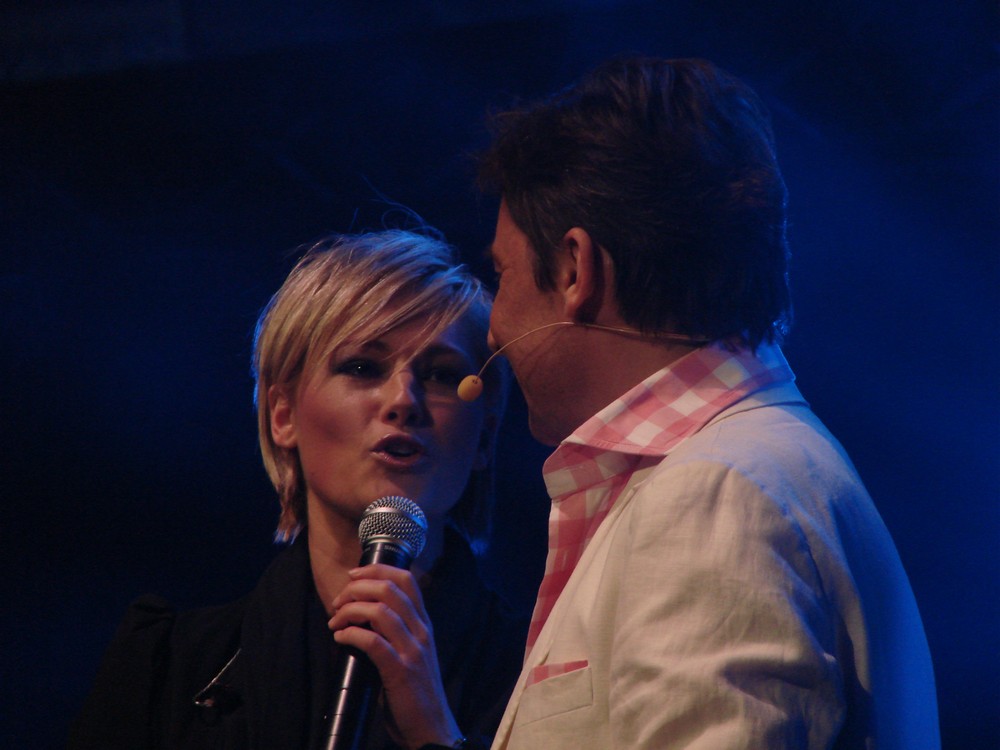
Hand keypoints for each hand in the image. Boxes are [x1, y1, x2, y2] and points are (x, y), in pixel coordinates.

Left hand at [328, 564, 462, 749]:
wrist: (432, 727)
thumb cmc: (416, 692)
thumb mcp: (411, 653)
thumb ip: (394, 633)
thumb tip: (360, 618)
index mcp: (424, 624)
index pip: (406, 580)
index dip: (377, 569)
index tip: (353, 576)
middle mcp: (422, 631)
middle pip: (389, 588)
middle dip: (357, 588)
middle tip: (338, 602)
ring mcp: (413, 650)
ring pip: (380, 611)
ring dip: (350, 610)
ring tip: (335, 621)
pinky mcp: (401, 671)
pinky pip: (372, 641)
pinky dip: (351, 634)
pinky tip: (340, 638)